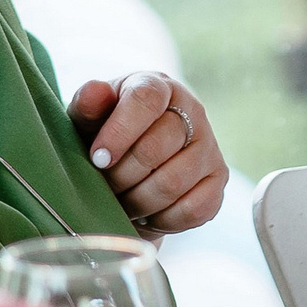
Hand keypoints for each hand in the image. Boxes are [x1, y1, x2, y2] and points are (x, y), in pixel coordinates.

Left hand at [68, 72, 227, 234]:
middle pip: (156, 147)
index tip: (97, 158)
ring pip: (173, 183)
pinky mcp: (218, 182)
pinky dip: (163, 220)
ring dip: (138, 201)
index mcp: (159, 87)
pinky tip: (148, 212)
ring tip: (122, 200)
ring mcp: (210, 147)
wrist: (131, 167)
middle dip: (121, 175)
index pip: (146, 100)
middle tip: (106, 185)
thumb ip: (88, 105)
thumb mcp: (89, 119)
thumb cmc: (105, 136)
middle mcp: (193, 111)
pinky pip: (192, 209)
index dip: (119, 132)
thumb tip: (95, 91)